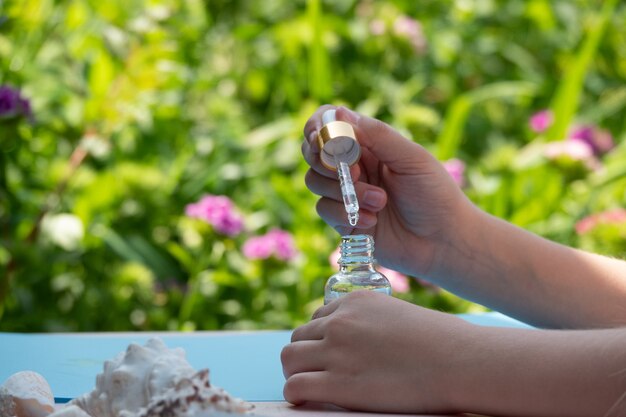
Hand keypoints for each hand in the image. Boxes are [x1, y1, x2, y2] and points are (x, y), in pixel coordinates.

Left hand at [281, 291, 473, 412]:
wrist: (459, 361)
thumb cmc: (441, 342)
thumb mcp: (398, 316)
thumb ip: (372, 324)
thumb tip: (363, 344)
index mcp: (355, 301)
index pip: (318, 318)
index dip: (320, 339)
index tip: (328, 354)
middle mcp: (340, 321)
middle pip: (299, 336)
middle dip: (305, 355)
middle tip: (316, 373)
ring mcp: (336, 351)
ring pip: (289, 358)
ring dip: (295, 373)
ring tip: (309, 387)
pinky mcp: (338, 383)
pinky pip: (295, 387)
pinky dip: (295, 395)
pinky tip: (308, 401)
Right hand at [302, 105, 473, 278]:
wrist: (444, 241)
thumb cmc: (435, 194)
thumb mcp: (411, 158)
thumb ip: (376, 135)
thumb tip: (338, 111)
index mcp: (369, 144)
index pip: (328, 125)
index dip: (318, 128)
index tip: (322, 139)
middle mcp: (353, 166)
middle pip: (313, 153)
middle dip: (325, 160)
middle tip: (354, 172)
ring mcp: (346, 194)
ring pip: (315, 181)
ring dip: (345, 190)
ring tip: (381, 201)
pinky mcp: (343, 220)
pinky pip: (324, 209)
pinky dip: (346, 213)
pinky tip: (373, 220)